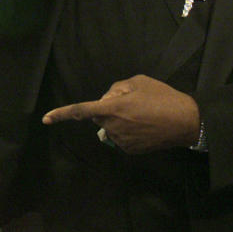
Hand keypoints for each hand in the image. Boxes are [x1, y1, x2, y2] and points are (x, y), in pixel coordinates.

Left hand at [42, 74, 200, 153]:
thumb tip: (106, 99)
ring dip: (118, 120)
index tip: (45, 118)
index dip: (61, 114)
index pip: (81, 111)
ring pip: (110, 126)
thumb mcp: (138, 81)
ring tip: (142, 114)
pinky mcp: (130, 150)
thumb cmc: (162, 97)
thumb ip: (116, 88)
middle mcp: (113, 126)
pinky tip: (144, 125)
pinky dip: (127, 130)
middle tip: (131, 101)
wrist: (186, 122)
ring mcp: (121, 141)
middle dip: (107, 108)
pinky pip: (120, 137)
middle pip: (99, 115)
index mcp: (112, 108)